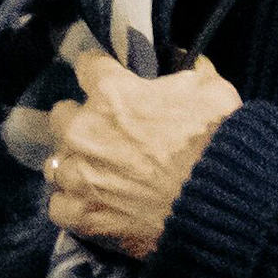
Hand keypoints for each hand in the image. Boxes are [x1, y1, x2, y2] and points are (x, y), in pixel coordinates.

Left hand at [47, 47, 240, 257]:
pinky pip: (58, 207)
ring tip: (95, 172)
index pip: (86, 65)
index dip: (99, 71)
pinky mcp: (84, 216)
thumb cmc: (216, 141)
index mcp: (110, 94)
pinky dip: (72, 205)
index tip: (107, 78)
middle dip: (80, 119)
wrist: (222, 203)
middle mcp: (83, 132)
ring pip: (55, 162)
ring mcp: (79, 176)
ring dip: (74, 164)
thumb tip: (184, 61)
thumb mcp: (211, 89)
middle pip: (61, 115)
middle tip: (104, 131)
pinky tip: (89, 203)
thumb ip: (188, 71)